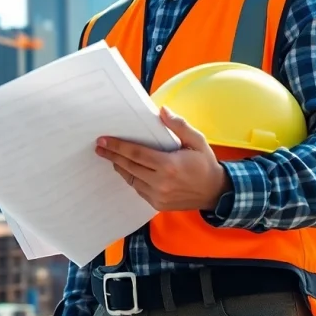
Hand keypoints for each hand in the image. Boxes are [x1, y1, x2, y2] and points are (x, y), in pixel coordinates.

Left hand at [95, 106, 231, 211]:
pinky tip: (127, 169)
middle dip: (112, 156)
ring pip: (131, 179)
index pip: (135, 153)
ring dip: (119, 167)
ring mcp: (158, 196)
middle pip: (128, 166)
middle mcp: (160, 183)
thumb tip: (161, 111)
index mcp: (168, 165)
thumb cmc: (205, 163)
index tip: (104, 140)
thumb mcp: (197, 140)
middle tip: (99, 147)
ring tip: (110, 157)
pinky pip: (138, 189)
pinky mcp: (157, 204)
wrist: (215, 192)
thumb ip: (179, 125)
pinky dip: (131, 178)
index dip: (117, 146)